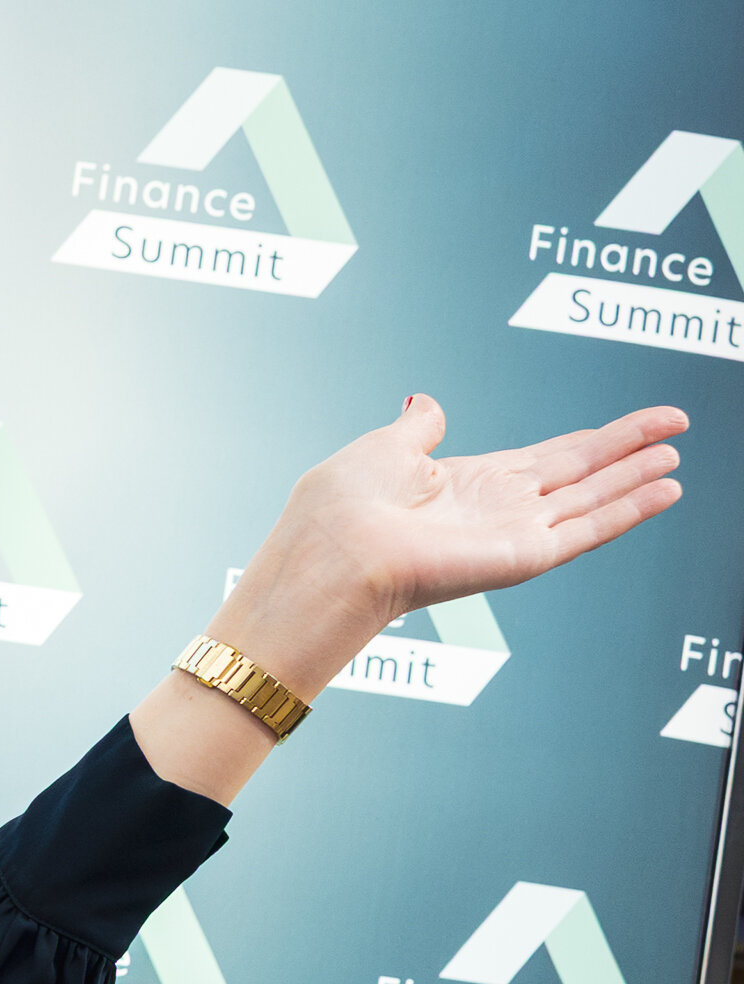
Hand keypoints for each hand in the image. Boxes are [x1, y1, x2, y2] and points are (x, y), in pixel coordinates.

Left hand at [220, 395, 687, 689]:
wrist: (330, 556)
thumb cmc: (338, 510)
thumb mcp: (383, 449)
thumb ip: (419, 428)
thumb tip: (428, 403)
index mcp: (465, 484)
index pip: (547, 458)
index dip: (594, 439)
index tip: (638, 421)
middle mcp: (494, 511)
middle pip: (579, 474)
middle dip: (628, 450)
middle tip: (677, 427)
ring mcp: (511, 535)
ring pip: (591, 501)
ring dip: (636, 479)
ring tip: (677, 459)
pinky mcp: (520, 557)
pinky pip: (586, 531)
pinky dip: (628, 511)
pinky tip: (665, 491)